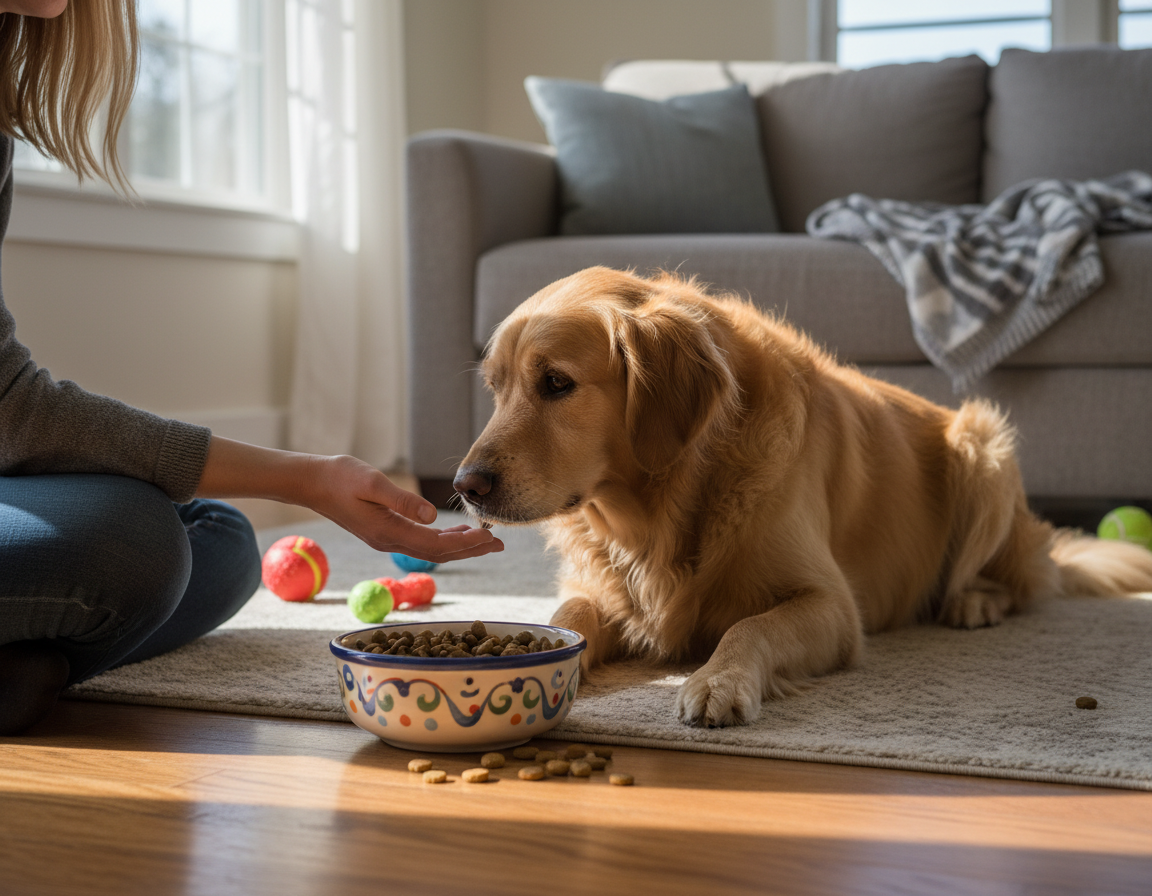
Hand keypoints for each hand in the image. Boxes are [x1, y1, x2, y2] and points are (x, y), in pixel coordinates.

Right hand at [304, 454, 502, 561]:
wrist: (312, 482)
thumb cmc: (340, 477)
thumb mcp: (372, 483)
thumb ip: (402, 500)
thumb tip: (432, 516)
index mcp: (390, 531)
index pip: (437, 545)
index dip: (466, 543)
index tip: (491, 537)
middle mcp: (390, 541)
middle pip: (439, 552)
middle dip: (472, 549)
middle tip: (501, 544)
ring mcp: (387, 539)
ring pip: (432, 548)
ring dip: (460, 545)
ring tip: (487, 540)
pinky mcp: (385, 531)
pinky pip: (421, 541)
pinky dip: (442, 537)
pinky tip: (455, 531)